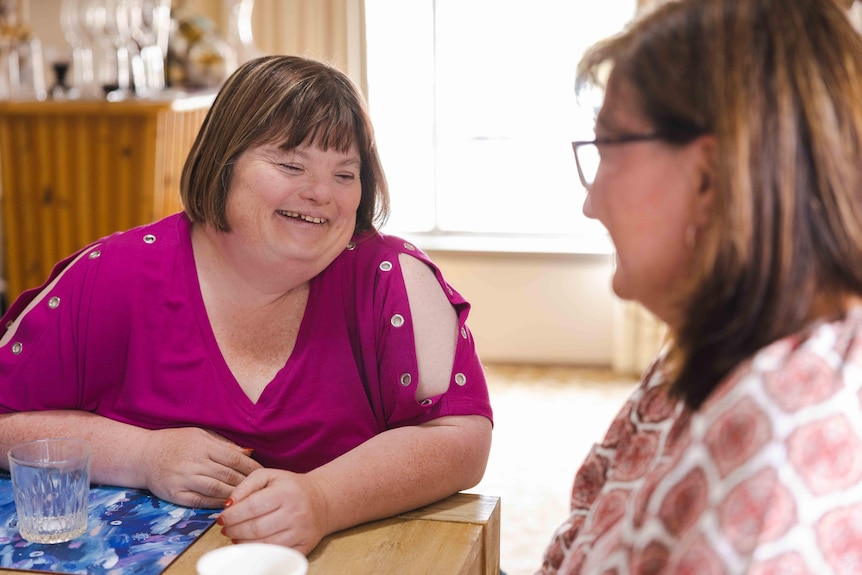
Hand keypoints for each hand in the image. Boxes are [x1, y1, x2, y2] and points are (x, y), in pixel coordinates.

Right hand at [134, 427, 261, 507]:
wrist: (143, 455)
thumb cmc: (175, 442)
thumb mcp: (200, 434)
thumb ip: (224, 444)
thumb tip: (249, 452)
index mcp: (203, 445)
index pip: (234, 458)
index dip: (251, 467)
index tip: (264, 473)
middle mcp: (194, 462)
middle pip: (228, 475)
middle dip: (247, 483)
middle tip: (262, 489)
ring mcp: (184, 479)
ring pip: (216, 490)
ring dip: (235, 495)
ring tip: (249, 499)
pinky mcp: (176, 494)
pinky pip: (201, 501)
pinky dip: (217, 504)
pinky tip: (228, 504)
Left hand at [217, 468, 327, 554]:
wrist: (322, 500)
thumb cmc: (290, 487)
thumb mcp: (269, 476)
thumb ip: (246, 485)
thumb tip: (228, 504)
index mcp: (286, 492)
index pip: (252, 506)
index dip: (233, 515)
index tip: (222, 518)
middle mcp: (296, 513)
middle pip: (256, 528)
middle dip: (235, 531)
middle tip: (226, 529)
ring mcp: (301, 532)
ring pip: (265, 544)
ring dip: (244, 544)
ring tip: (235, 537)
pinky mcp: (304, 547)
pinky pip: (276, 554)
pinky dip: (259, 553)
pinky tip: (251, 545)